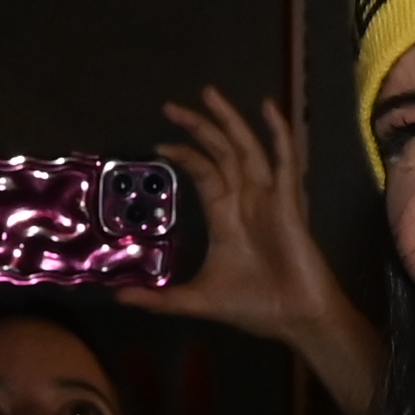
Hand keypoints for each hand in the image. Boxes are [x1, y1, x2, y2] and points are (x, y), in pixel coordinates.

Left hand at [130, 92, 380, 410]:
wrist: (296, 320)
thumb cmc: (254, 308)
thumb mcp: (197, 300)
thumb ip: (159, 299)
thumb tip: (118, 298)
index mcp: (226, 216)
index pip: (204, 172)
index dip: (184, 154)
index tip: (159, 144)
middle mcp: (246, 200)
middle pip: (221, 152)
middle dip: (198, 127)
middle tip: (171, 106)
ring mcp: (268, 198)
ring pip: (247, 149)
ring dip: (230, 121)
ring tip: (209, 94)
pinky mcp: (289, 204)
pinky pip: (285, 162)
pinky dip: (279, 134)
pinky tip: (269, 109)